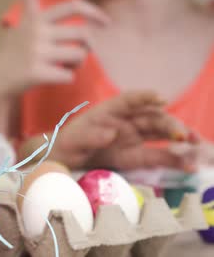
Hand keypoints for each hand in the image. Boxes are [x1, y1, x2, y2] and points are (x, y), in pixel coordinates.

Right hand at [0, 0, 110, 98]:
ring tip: (64, 65)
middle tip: (77, 53)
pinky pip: (69, 75)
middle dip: (86, 46)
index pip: (72, 6)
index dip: (93, 12)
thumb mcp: (22, 23)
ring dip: (77, 63)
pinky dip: (66, 77)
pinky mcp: (37, 73)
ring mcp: (36, 53)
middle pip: (83, 34)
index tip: (106, 22)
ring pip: (79, 55)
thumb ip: (30, 1)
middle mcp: (37, 33)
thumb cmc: (14, 50)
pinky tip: (55, 77)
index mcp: (37, 19)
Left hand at [51, 91, 193, 169]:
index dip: (145, 98)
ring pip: (162, 134)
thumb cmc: (69, 144)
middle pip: (152, 118)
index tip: (160, 99)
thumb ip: (91, 136)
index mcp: (110, 111)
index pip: (129, 100)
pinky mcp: (137, 156)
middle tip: (183, 135)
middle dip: (169, 124)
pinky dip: (175, 160)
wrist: (66, 160)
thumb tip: (111, 134)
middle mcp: (126, 121)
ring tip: (197, 146)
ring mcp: (134, 138)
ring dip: (180, 139)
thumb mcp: (73, 140)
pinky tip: (190, 165)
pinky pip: (159, 156)